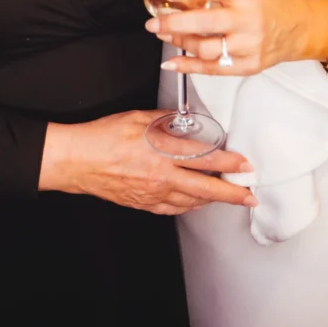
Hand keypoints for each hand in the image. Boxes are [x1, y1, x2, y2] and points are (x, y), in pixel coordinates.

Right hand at [42, 110, 256, 215]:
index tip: (244, 164)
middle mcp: (160, 176)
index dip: (229, 163)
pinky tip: (195, 202)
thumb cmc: (104, 136)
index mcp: (161, 151)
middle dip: (232, 194)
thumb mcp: (139, 118)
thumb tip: (183, 122)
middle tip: (250, 196)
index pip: (204, 159)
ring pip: (191, 202)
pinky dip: (188, 206)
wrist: (78, 159)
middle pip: (205, 189)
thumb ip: (165, 120)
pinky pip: (173, 208)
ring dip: (212, 200)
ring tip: (226, 196)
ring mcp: (152, 193)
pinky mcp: (143, 204)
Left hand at [144, 0, 315, 76]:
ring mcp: (249, 45)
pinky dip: (188, 66)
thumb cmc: (268, 4)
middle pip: (204, 22)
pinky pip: (213, 69)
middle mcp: (248, 20)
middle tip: (153, 22)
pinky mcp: (249, 66)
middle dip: (173, 23)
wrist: (300, 28)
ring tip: (165, 35)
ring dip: (179, 42)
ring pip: (205, 48)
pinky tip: (172, 62)